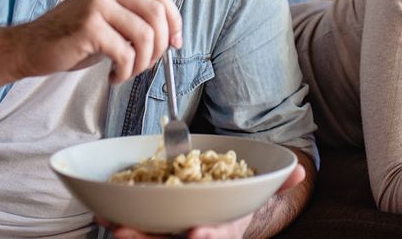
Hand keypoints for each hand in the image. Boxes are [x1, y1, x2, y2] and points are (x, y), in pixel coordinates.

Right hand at [10, 0, 180, 82]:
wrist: (29, 47)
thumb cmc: (70, 39)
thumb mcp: (107, 21)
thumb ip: (135, 21)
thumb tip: (171, 37)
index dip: (174, 21)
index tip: (175, 43)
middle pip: (157, 14)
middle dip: (161, 45)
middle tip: (149, 64)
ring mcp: (97, 6)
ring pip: (145, 35)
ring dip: (143, 62)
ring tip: (128, 71)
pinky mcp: (89, 28)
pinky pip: (125, 53)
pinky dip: (125, 72)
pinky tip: (113, 76)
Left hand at [102, 164, 306, 238]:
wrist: (221, 215)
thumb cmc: (237, 203)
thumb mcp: (258, 193)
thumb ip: (278, 182)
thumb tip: (300, 169)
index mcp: (223, 231)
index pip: (215, 238)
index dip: (207, 237)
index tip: (195, 233)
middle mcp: (195, 236)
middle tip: (126, 233)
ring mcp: (172, 235)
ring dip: (129, 235)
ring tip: (111, 224)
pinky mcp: (155, 229)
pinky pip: (136, 228)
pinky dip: (118, 219)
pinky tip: (101, 210)